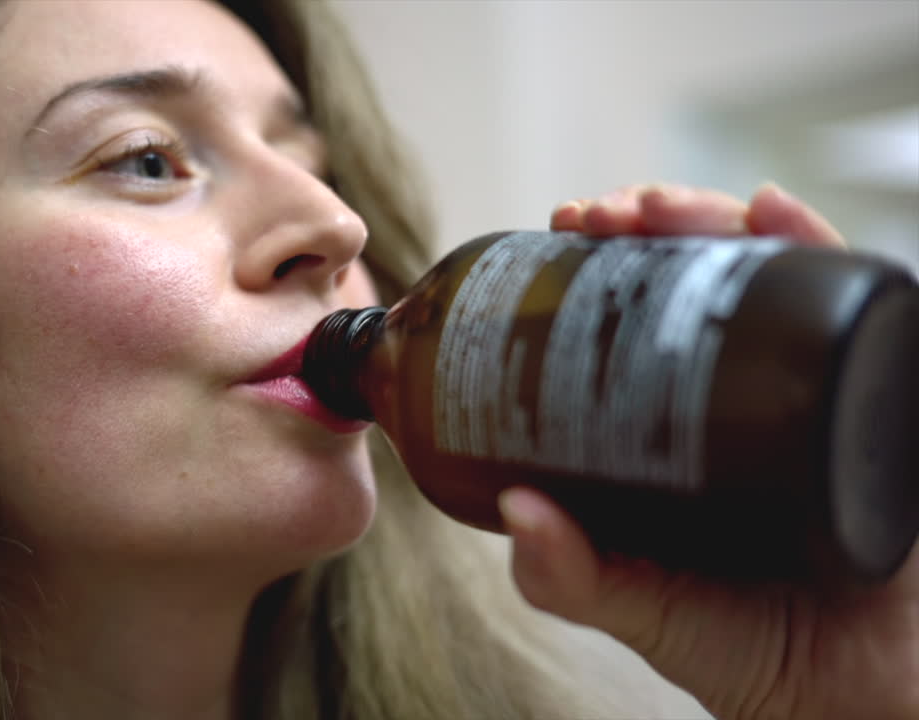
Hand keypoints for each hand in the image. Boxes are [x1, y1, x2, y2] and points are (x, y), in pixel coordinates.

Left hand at [498, 183, 917, 719]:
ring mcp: (820, 390)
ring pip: (771, 280)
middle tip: (594, 216)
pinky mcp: (885, 397)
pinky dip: (818, 250)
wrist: (867, 704)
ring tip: (656, 207)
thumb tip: (513, 508)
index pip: (645, 323)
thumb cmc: (759, 657)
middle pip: (704, 285)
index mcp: (690, 428)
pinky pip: (865, 310)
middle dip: (649, 232)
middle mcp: (756, 397)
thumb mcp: (647, 612)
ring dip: (713, 224)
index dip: (601, 275)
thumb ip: (573, 576)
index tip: (556, 238)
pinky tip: (771, 212)